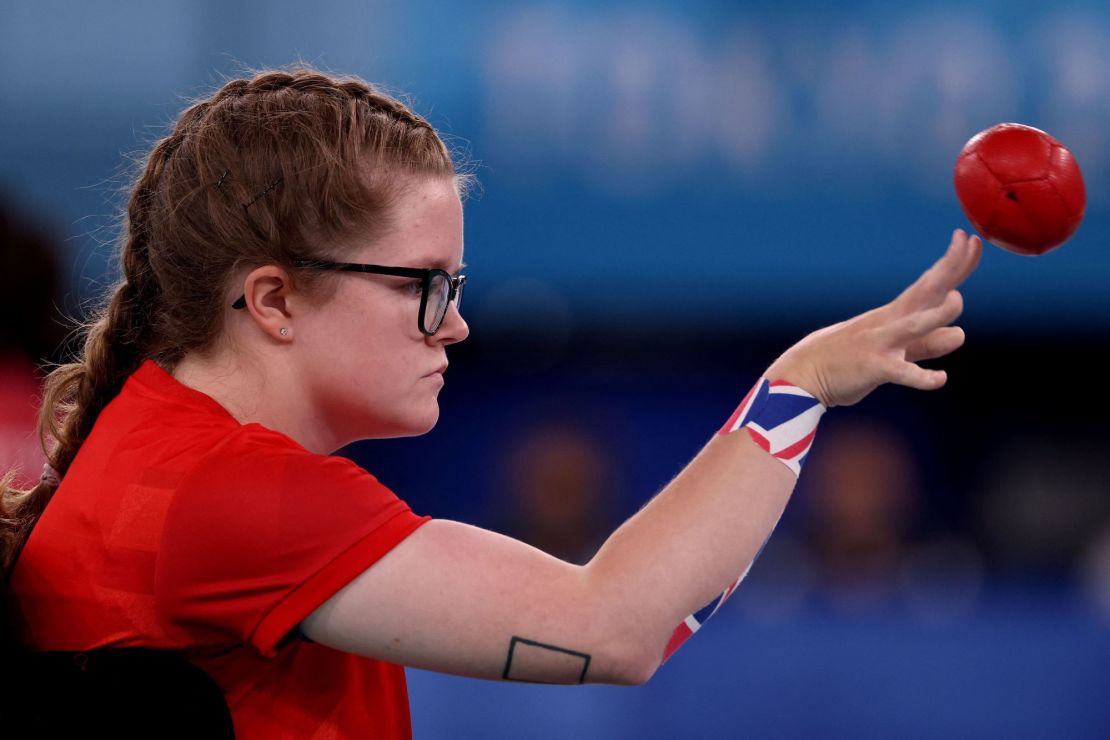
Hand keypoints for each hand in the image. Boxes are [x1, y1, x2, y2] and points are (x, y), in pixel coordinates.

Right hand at [765, 229, 981, 407]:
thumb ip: (927, 343)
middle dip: (948, 268)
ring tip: (957, 300)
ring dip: (934, 315)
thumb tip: (960, 334)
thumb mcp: (893, 349)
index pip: (930, 284)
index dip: (953, 264)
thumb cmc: (849, 359)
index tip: (972, 240)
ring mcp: (880, 343)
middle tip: (970, 241)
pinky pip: (899, 371)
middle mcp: (890, 322)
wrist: (804, 373)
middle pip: (925, 292)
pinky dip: (919, 376)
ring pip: (912, 326)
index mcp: (896, 314)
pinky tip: (939, 379)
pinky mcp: (872, 368)